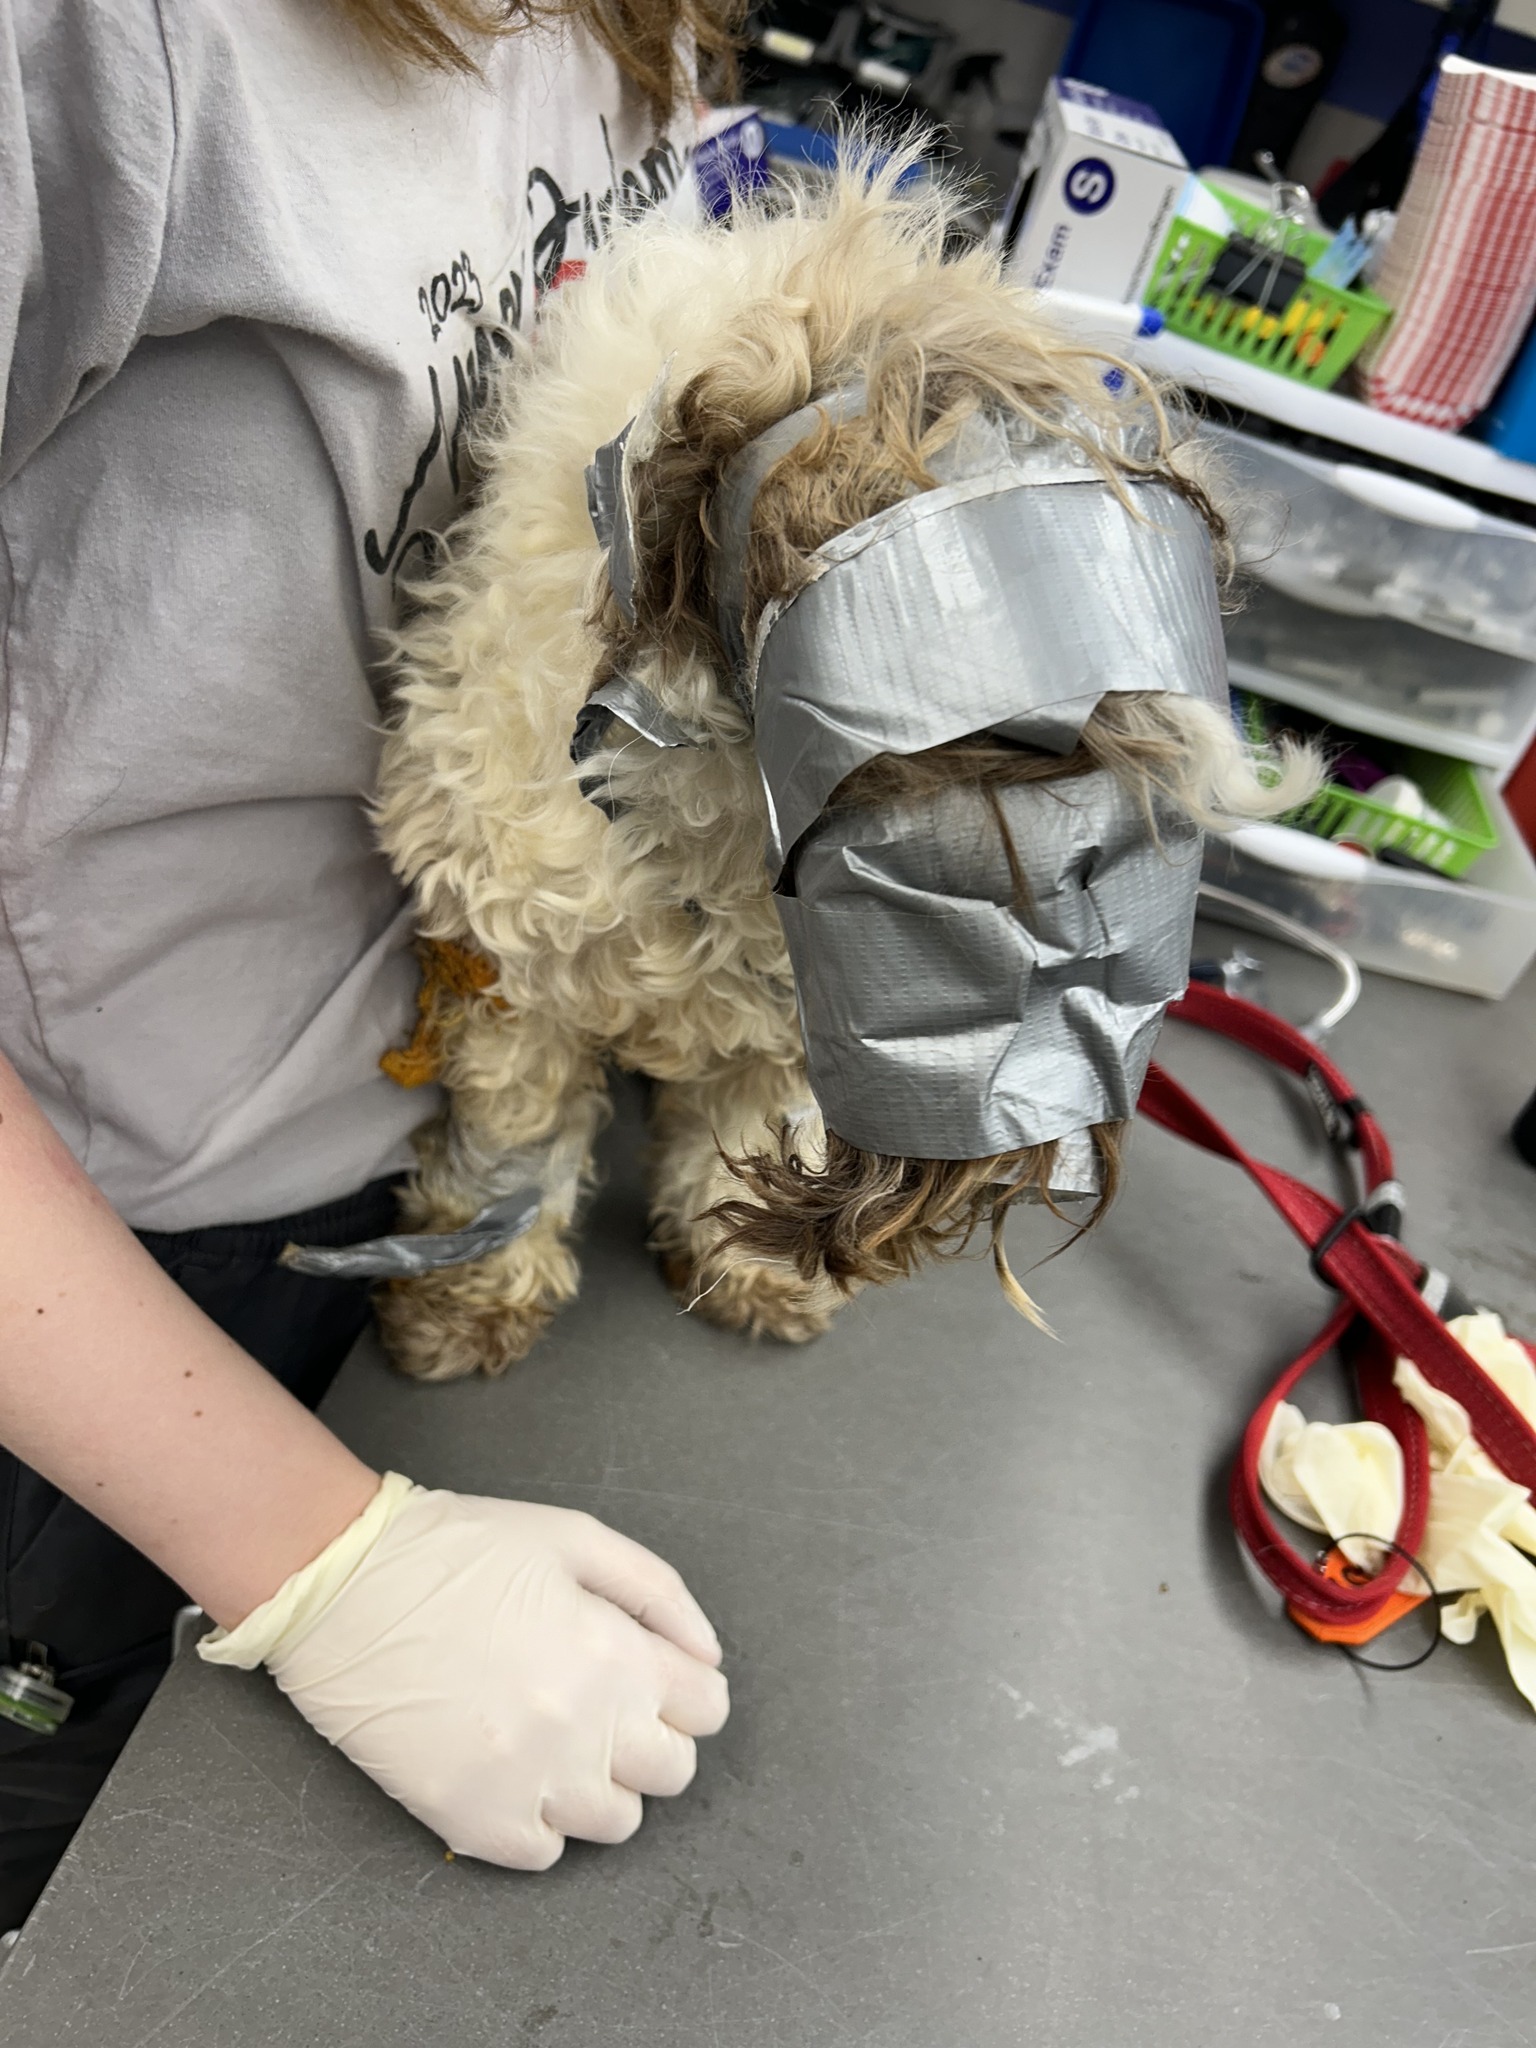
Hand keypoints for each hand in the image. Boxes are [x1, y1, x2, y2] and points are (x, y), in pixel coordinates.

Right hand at [211, 1482, 728, 1868]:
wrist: (342, 1585)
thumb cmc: (458, 1549)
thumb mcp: (574, 1537)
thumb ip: (659, 1594)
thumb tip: (707, 1656)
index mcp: (616, 1656)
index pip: (707, 1710)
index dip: (684, 1687)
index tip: (649, 1676)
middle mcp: (585, 1731)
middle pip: (672, 1772)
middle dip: (650, 1735)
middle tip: (601, 1703)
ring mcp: (527, 1784)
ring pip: (616, 1822)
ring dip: (600, 1783)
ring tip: (554, 1735)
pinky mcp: (470, 1822)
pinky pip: (546, 1854)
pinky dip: (542, 1819)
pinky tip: (513, 1767)